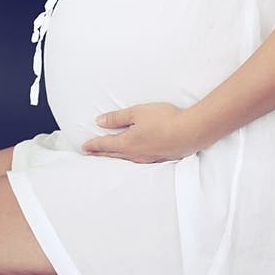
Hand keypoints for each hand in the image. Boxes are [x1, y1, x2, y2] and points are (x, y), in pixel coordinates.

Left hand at [81, 103, 199, 163]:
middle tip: (89, 155)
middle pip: (113, 155)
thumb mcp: (136, 113)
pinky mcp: (159, 159)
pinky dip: (128, 160)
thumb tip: (99, 122)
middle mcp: (135, 154)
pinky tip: (131, 158)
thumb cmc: (163, 119)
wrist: (190, 132)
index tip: (83, 147)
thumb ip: (117, 118)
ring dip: (113, 158)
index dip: (93, 145)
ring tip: (107, 157)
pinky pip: (137, 161)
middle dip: (100, 154)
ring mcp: (147, 159)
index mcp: (127, 143)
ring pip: (125, 160)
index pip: (105, 144)